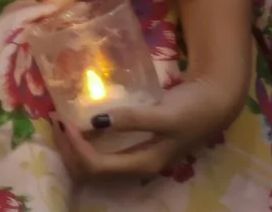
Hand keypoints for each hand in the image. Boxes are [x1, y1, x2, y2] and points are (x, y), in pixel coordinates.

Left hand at [49, 69, 246, 179]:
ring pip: (95, 161)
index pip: (97, 166)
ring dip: (74, 146)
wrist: (216, 101)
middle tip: (55, 120)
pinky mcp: (136, 143)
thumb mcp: (165, 115)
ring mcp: (136, 154)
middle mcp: (138, 165)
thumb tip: (94, 122)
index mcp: (145, 163)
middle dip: (69, 149)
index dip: (75, 147)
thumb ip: (132, 120)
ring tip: (61, 121)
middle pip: (91, 169)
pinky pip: (102, 149)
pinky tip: (79, 121)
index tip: (62, 120)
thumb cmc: (193, 109)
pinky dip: (85, 140)